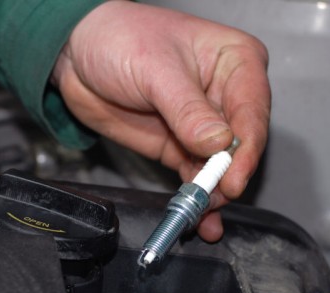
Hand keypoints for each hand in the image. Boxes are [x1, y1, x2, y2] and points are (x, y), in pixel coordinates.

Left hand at [52, 0, 270, 241]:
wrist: (77, 53)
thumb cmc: (119, 37)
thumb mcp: (154, 70)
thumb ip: (187, 110)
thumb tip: (217, 143)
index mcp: (236, 60)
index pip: (252, 110)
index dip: (245, 147)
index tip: (233, 176)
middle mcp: (228, 93)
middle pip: (242, 143)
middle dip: (231, 174)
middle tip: (216, 196)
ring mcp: (206, 124)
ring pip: (222, 167)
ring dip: (215, 193)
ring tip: (203, 213)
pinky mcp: (183, 147)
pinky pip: (197, 177)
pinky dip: (198, 199)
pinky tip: (200, 217)